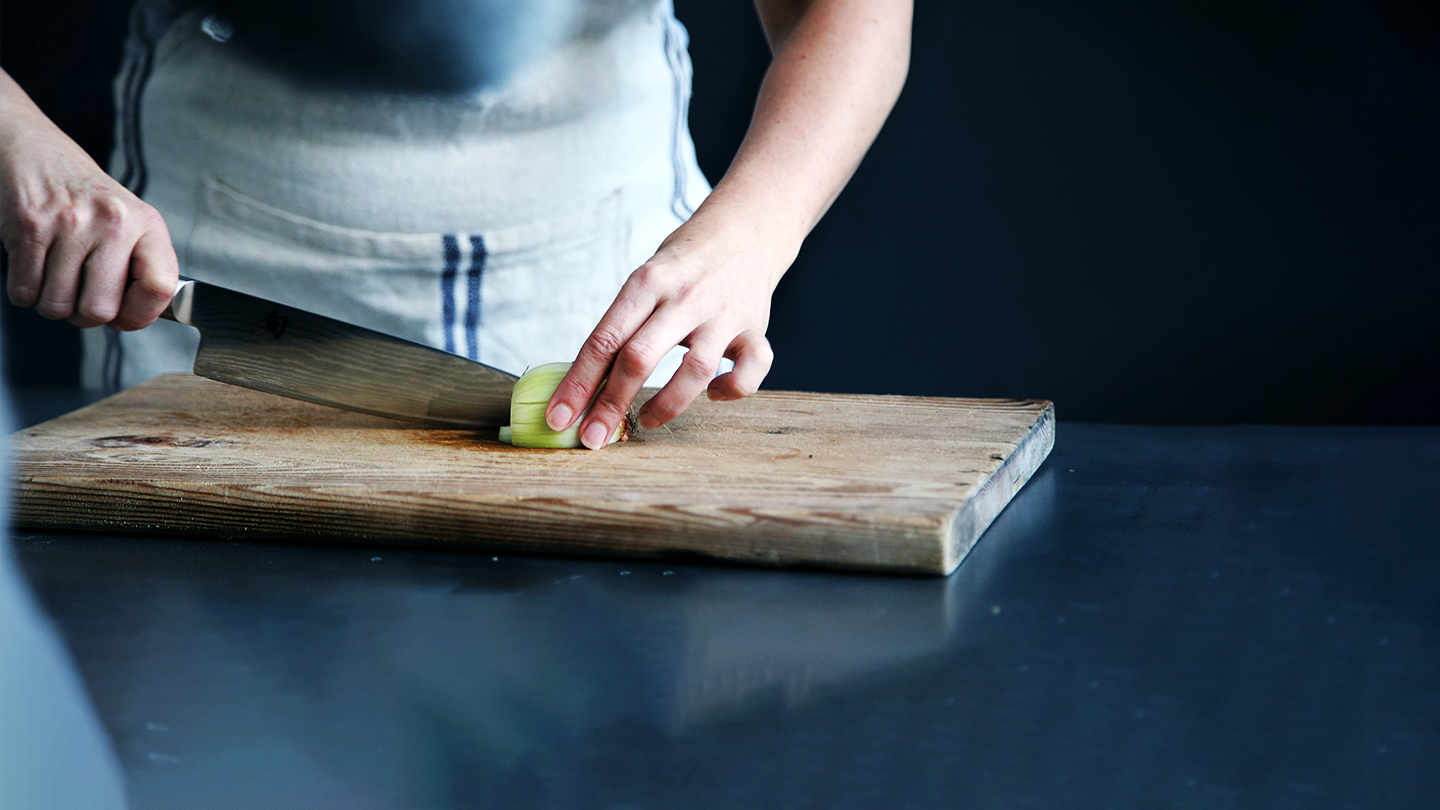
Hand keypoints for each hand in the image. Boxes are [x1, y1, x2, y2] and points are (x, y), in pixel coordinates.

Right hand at [0, 70, 176, 329]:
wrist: (34, 149)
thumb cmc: (85, 194)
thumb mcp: (130, 220)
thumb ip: (141, 264)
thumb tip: (136, 316)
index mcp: (146, 224)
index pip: (160, 288)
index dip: (140, 315)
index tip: (126, 316)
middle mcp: (112, 222)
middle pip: (99, 310)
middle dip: (85, 316)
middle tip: (81, 296)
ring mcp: (69, 224)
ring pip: (57, 306)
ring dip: (52, 303)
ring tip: (57, 276)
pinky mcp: (28, 226)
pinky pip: (24, 291)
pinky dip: (25, 290)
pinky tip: (35, 268)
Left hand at [544, 210, 782, 448]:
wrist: (745, 229)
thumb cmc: (683, 265)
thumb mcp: (646, 280)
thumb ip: (624, 324)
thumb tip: (585, 385)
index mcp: (647, 282)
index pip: (604, 339)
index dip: (578, 383)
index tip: (559, 417)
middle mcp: (685, 297)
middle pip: (639, 357)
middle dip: (610, 405)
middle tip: (593, 438)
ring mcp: (723, 313)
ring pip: (694, 370)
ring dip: (666, 405)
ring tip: (646, 420)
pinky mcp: (755, 328)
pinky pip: (752, 369)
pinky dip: (733, 389)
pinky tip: (714, 393)